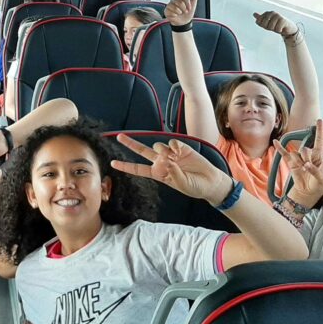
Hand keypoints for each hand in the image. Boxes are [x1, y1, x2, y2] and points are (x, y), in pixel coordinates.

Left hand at [112, 135, 229, 203]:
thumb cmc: (195, 187)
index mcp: (159, 173)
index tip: (112, 163)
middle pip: (142, 151)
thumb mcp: (181, 185)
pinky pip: (172, 143)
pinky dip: (174, 147)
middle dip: (130, 144)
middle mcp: (162, 162)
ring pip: (158, 146)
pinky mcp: (181, 148)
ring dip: (162, 151)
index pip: (139, 169)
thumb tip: (166, 160)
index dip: (126, 166)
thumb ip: (172, 173)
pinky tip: (179, 152)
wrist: (210, 182)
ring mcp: (171, 154)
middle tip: (119, 137)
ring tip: (173, 159)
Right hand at [165, 0, 198, 26]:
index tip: (189, 8)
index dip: (188, 3)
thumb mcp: (193, 4)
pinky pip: (171, 12)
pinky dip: (175, 15)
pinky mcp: (166, 10)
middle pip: (180, 2)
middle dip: (184, 9)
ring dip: (180, 12)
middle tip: (185, 11)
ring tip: (180, 13)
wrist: (184, 21)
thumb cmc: (187, 12)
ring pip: (175, 7)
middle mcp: (174, 0)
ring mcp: (169, 5)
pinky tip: (176, 15)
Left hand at [253, 10, 297, 37]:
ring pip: (270, 27)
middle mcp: (272, 13)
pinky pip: (277, 29)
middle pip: (263, 24)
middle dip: (268, 28)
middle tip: (274, 27)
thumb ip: (260, 19)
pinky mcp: (283, 20)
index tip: (268, 25)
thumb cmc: (276, 25)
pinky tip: (282, 28)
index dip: (263, 26)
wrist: (288, 28)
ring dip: (274, 30)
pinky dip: (279, 31)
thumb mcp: (267, 23)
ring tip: (278, 27)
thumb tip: (254, 14)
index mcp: (267, 13)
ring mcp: (277, 15)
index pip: (258, 22)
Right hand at [273, 119, 322, 203]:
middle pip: (305, 149)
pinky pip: (284, 154)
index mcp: (319, 157)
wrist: (307, 193)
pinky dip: (280, 148)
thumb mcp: (321, 180)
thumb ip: (314, 171)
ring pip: (296, 154)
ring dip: (298, 162)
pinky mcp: (290, 163)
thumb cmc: (317, 186)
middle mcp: (308, 155)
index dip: (319, 131)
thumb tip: (305, 165)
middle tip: (308, 167)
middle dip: (306, 158)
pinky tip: (275, 142)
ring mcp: (298, 159)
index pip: (319, 141)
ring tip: (302, 170)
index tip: (319, 120)